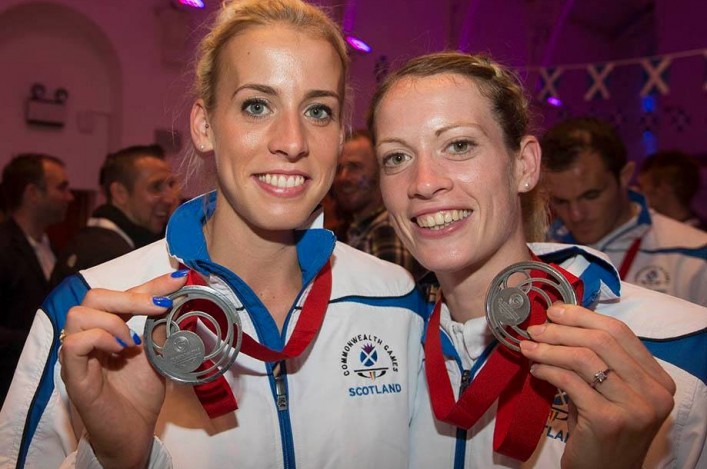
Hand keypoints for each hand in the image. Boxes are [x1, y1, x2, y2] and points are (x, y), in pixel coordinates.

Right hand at [59, 271, 187, 468]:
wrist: (134, 432)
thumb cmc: (141, 394)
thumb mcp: (159, 355)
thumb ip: (161, 328)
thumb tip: (178, 299)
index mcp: (110, 328)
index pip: (124, 294)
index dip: (152, 284)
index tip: (179, 279)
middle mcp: (90, 336)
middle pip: (95, 296)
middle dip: (131, 296)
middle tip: (159, 307)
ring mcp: (78, 355)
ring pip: (79, 314)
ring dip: (113, 320)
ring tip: (133, 342)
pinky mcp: (73, 375)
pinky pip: (74, 343)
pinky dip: (100, 339)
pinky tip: (120, 351)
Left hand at [519, 303, 675, 468]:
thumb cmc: (602, 428)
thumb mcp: (609, 390)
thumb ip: (597, 359)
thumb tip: (558, 320)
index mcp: (659, 379)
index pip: (620, 332)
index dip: (584, 316)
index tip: (555, 311)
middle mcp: (654, 392)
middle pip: (602, 341)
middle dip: (562, 330)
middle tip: (535, 329)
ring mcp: (634, 407)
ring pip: (584, 359)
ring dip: (550, 349)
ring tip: (529, 348)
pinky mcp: (607, 420)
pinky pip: (570, 382)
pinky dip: (548, 370)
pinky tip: (536, 371)